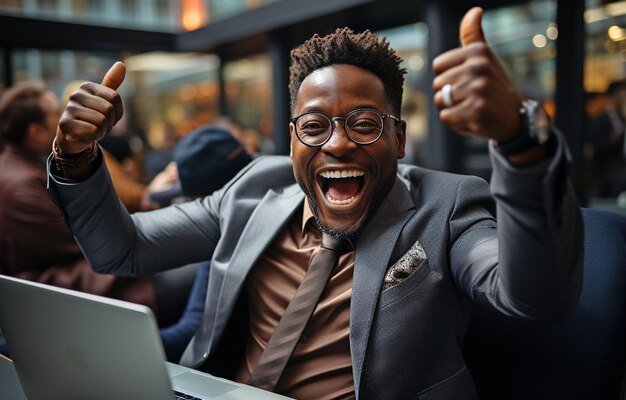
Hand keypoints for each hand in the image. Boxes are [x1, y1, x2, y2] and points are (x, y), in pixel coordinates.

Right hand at [56, 61, 125, 154]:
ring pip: (102, 121)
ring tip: (92, 129)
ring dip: (102, 130)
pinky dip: (93, 136)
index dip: (118, 113)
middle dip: (109, 122)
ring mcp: (69, 108)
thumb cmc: (93, 118)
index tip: (109, 116)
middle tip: (99, 125)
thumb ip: (112, 84)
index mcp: (87, 86)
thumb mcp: (105, 101)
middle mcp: (76, 94)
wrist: (75, 137)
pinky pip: (93, 130)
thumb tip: (121, 64)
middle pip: (109, 109)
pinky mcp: (65, 124)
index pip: (115, 97)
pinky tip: (85, 135)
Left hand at [432, 7, 524, 141]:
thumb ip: (472, 35)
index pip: (438, 66)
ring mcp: (479, 89)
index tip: (468, 81)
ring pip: (440, 101)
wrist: (515, 116)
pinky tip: (473, 120)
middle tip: (471, 98)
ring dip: (452, 109)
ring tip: (472, 108)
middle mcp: (479, 67)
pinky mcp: (477, 111)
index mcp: (478, 52)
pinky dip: (456, 123)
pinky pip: (446, 117)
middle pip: (437, 85)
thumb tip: (475, 10)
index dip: (448, 78)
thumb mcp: (484, 58)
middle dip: (449, 96)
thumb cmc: (493, 86)